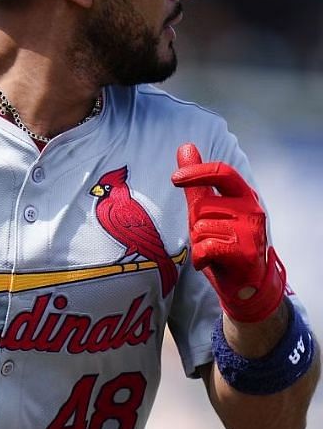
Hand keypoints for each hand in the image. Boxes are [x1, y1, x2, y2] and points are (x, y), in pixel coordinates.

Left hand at [172, 143, 285, 323]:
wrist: (244, 282)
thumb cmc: (223, 241)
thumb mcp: (208, 209)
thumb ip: (197, 182)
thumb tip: (186, 146)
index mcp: (243, 194)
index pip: (223, 173)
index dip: (197, 172)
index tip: (175, 178)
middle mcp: (252, 208)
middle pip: (202, 208)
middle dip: (195, 226)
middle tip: (209, 239)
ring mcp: (252, 230)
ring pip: (201, 229)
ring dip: (198, 243)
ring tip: (214, 251)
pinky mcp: (246, 252)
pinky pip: (206, 248)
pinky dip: (200, 258)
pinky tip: (210, 262)